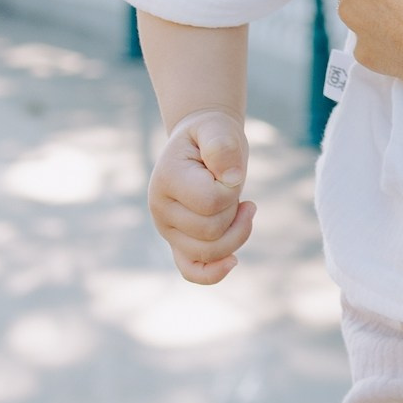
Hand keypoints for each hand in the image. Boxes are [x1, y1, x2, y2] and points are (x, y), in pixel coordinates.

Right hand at [147, 110, 253, 282]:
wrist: (201, 143)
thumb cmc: (211, 136)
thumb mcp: (217, 128)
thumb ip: (222, 144)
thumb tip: (231, 178)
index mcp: (166, 180)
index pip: (210, 202)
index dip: (231, 189)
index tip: (230, 171)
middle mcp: (160, 210)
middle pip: (211, 231)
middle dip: (234, 210)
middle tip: (233, 186)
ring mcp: (168, 230)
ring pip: (210, 252)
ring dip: (236, 232)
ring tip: (242, 208)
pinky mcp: (178, 242)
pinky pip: (191, 271)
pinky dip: (212, 273)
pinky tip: (233, 261)